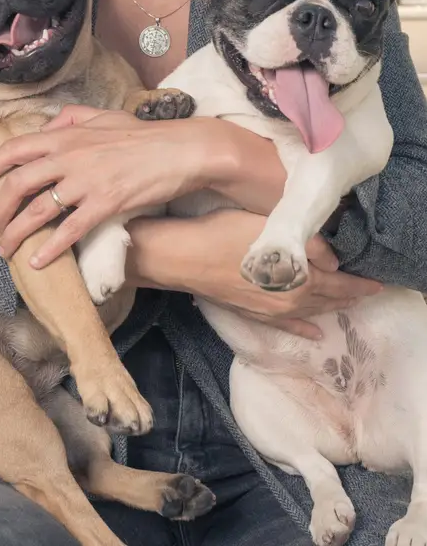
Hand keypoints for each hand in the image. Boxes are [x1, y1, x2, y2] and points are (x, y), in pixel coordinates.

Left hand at [0, 104, 220, 267]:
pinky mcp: (105, 205)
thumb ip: (70, 118)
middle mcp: (69, 157)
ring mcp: (86, 182)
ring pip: (37, 211)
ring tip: (6, 249)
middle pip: (17, 184)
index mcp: (66, 135)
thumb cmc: (143, 135)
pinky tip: (39, 262)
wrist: (181, 151)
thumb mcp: (103, 116)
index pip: (13, 149)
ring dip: (15, 234)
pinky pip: (68, 231)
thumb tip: (46, 126)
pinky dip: (49, 249)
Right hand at [127, 209, 382, 340]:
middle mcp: (291, 299)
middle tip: (370, 292)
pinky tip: (315, 334)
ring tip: (349, 305)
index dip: (360, 282)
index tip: (377, 281)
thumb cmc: (226, 233)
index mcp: (300, 276)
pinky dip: (304, 330)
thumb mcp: (271, 228)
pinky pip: (288, 327)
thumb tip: (332, 257)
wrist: (186, 257)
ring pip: (312, 313)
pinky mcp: (255, 314)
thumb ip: (308, 244)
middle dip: (352, 296)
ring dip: (332, 308)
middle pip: (329, 299)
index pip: (340, 282)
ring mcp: (272, 311)